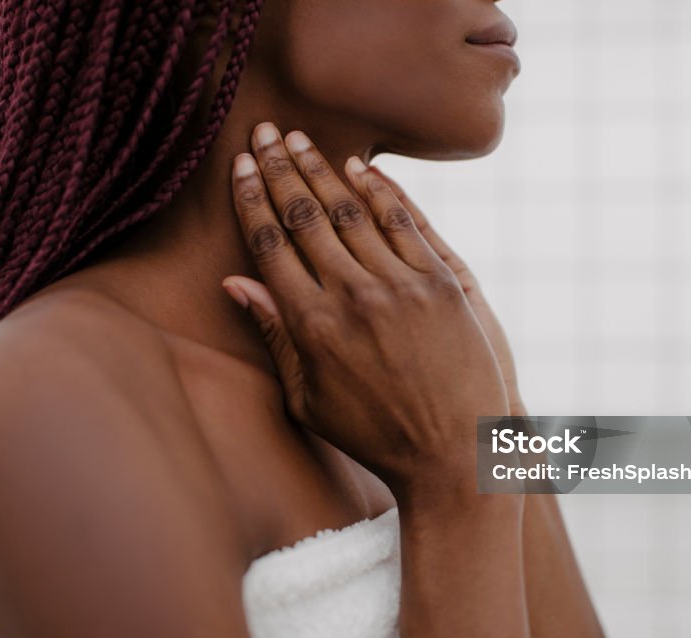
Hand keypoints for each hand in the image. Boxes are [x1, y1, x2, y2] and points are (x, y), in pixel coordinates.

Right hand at [222, 123, 508, 500]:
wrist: (456, 452)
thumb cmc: (374, 434)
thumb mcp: (309, 399)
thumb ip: (274, 336)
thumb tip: (235, 283)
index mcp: (311, 327)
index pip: (270, 245)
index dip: (251, 200)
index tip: (239, 168)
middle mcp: (351, 297)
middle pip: (304, 217)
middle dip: (278, 168)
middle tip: (263, 132)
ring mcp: (400, 286)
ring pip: (351, 211)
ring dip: (321, 169)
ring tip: (299, 139)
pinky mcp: (441, 282)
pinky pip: (404, 222)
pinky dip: (379, 190)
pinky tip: (359, 167)